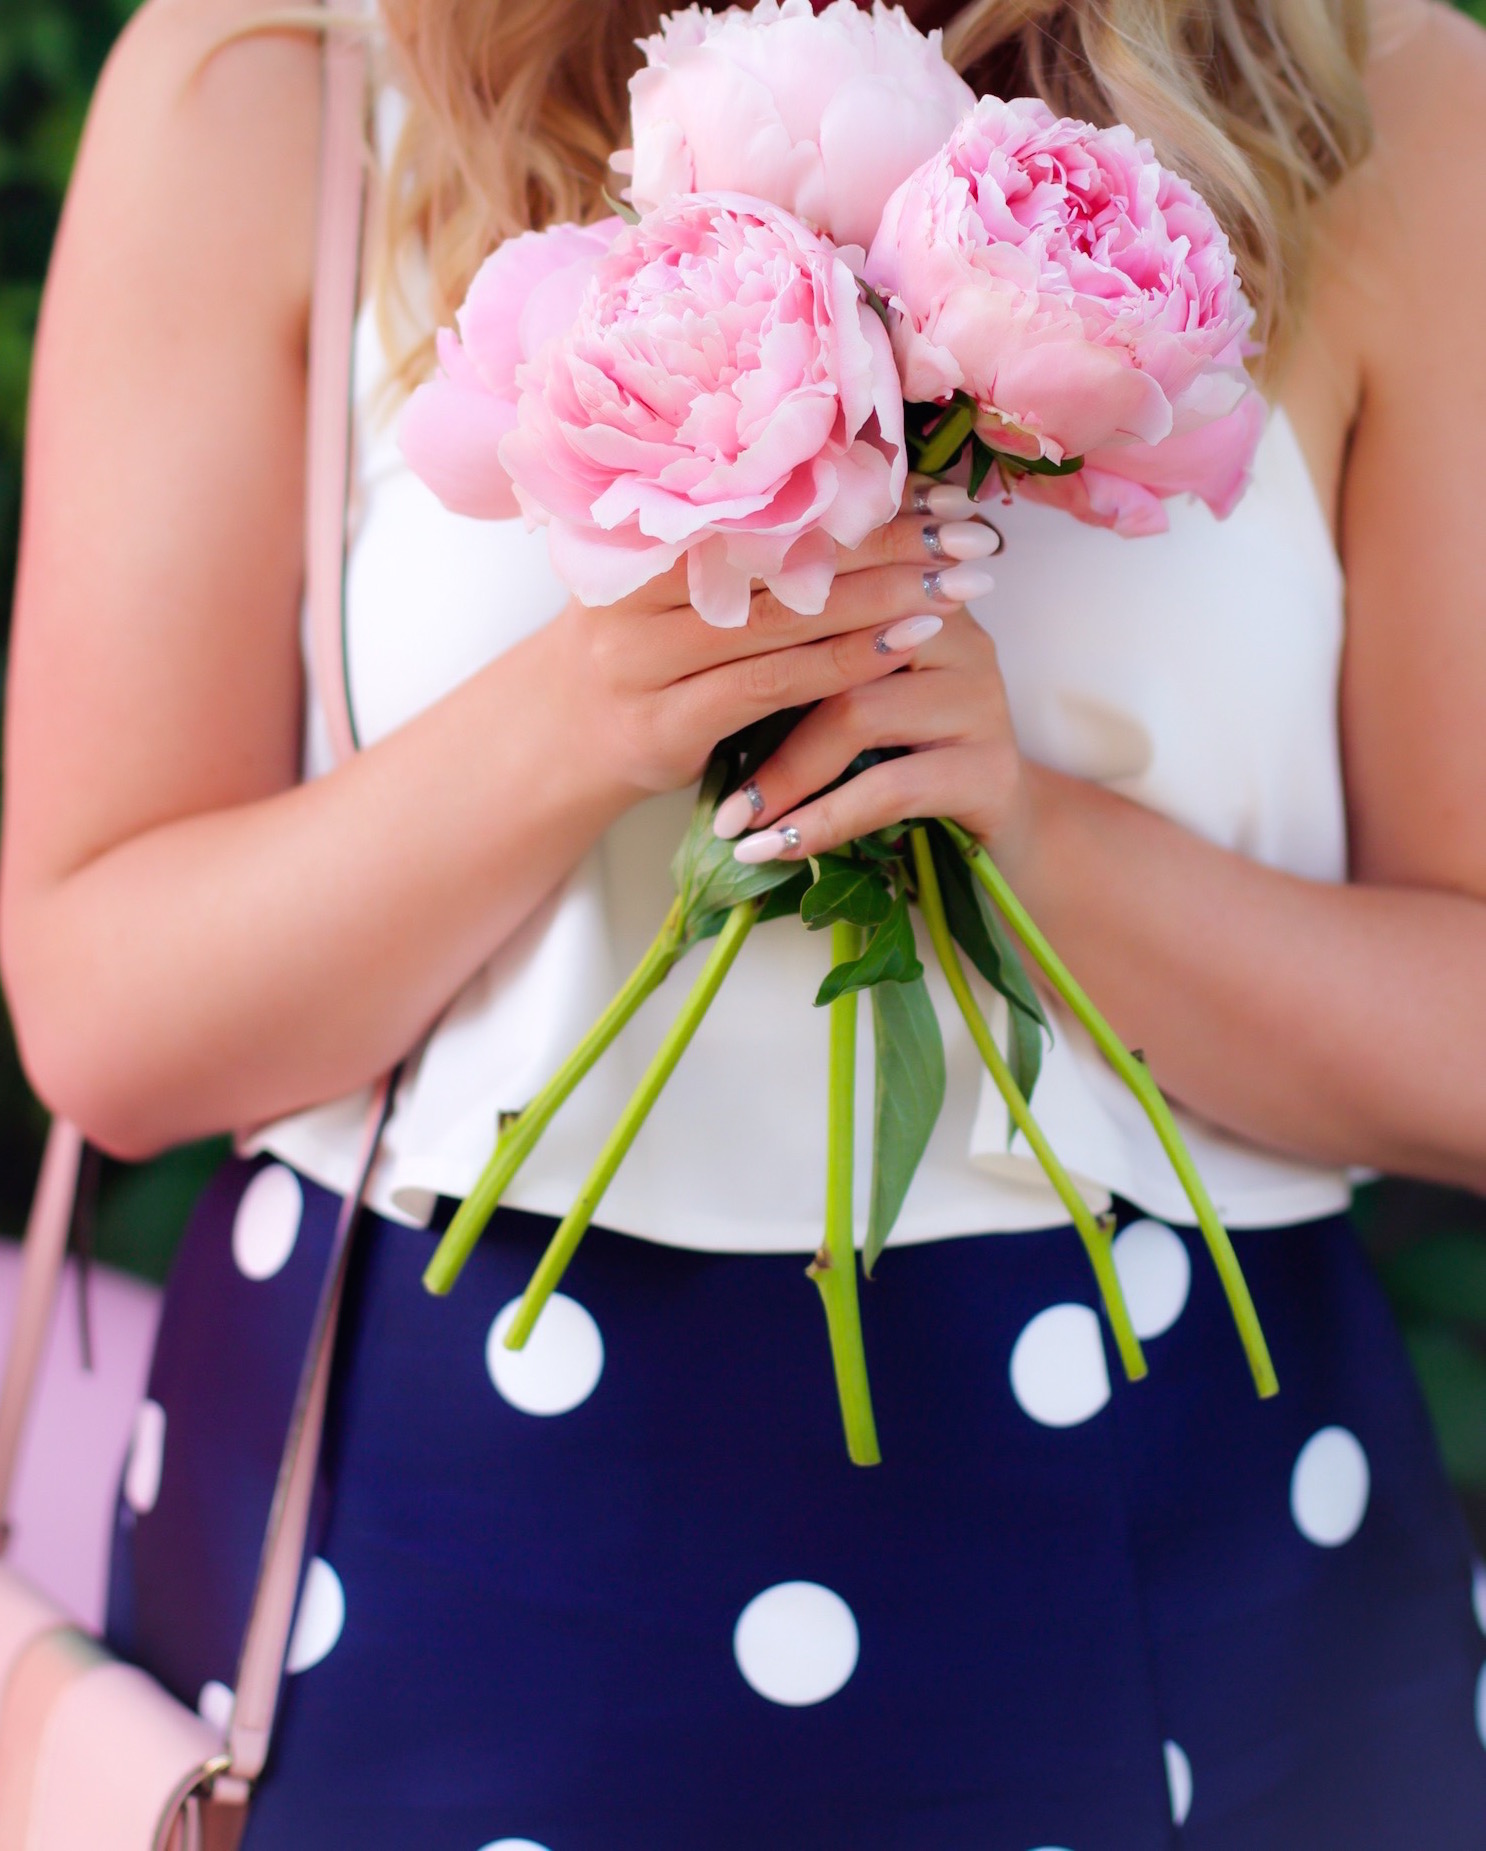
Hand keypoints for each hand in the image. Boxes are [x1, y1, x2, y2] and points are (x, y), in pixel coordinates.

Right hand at [546, 480, 1001, 804]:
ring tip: (959, 583)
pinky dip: (844, 663)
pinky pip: (769, 685)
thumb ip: (735, 546)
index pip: (763, 500)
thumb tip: (856, 489)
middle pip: (778, 552)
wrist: (556, 739)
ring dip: (881, 599)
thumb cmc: (639, 647)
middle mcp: (635, 589)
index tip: (935, 486)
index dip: (852, 489)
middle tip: (967, 529)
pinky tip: (907, 646)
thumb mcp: (668, 580)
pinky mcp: (665, 725)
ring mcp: (644, 660)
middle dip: (886, 539)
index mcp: (639, 536)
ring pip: (781, 618)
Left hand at [710, 483, 1021, 858]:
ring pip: (857, 712)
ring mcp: (979, 697)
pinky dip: (822, 821)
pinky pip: (889, 788)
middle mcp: (953, 629)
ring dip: (782, 775)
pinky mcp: (990, 769)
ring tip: (730, 821)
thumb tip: (684, 638)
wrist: (1002, 838)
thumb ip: (796, 654)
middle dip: (750, 700)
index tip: (673, 663)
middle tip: (680, 753)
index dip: (746, 618)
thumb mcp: (844, 695)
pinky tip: (773, 850)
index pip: (822, 579)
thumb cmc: (899, 758)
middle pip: (834, 635)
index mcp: (911, 587)